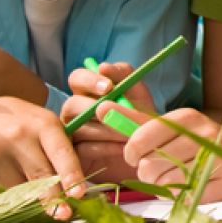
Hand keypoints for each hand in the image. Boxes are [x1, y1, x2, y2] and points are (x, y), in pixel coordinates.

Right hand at [0, 97, 85, 218]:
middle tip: (64, 216)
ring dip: (30, 203)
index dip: (70, 175)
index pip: (61, 153)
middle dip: (53, 200)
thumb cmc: (27, 126)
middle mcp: (19, 136)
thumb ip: (63, 153)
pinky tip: (14, 198)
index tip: (79, 195)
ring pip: (18, 190)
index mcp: (44, 125)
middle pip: (39, 176)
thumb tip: (75, 193)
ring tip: (39, 206)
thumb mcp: (49, 128)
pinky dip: (8, 201)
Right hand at [62, 61, 159, 183]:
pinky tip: (122, 148)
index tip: (109, 87)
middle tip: (116, 114)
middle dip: (96, 109)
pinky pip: (83, 148)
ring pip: (79, 127)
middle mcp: (76, 111)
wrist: (149, 152)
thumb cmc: (141, 120)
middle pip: (72, 104)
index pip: (77, 78)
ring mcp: (73, 133)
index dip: (89, 80)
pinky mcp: (76, 155)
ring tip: (128, 134)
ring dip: (106, 129)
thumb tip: (103, 67)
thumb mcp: (139, 96)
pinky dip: (105, 147)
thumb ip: (125, 77)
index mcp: (89, 92)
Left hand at [121, 107, 221, 202]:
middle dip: (148, 172)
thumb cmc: (198, 143)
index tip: (134, 156)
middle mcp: (203, 134)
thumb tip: (100, 107)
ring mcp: (216, 159)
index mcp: (187, 117)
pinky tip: (192, 186)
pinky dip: (181, 196)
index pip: (141, 136)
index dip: (131, 151)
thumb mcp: (169, 128)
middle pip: (149, 165)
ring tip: (177, 177)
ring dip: (164, 186)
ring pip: (164, 184)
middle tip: (161, 168)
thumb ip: (135, 121)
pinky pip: (184, 198)